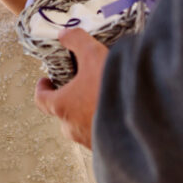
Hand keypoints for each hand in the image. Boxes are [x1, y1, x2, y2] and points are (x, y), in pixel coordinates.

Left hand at [34, 28, 107, 147]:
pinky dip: (103, 123)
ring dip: (87, 112)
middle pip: (62, 113)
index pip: (41, 99)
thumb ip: (76, 40)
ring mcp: (89, 140)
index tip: (46, 80)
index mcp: (62, 106)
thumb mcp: (93, 55)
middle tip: (78, 86)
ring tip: (101, 97)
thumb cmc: (111, 90)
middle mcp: (72, 127)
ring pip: (81, 125)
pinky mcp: (106, 148)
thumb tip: (64, 34)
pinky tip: (116, 111)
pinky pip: (99, 134)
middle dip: (68, 99)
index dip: (42, 88)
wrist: (141, 122)